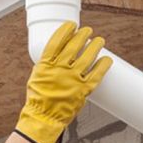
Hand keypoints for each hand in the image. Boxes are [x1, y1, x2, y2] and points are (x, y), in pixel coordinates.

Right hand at [14, 21, 112, 142]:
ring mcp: (72, 79)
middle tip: (88, 30)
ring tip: (99, 40)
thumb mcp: (36, 77)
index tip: (72, 25)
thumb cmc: (38, 98)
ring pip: (88, 57)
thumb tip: (56, 54)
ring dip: (95, 46)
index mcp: (46, 65)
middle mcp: (60, 69)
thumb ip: (47, 65)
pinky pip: (96, 75)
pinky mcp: (83, 90)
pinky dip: (103, 66)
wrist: (44, 117)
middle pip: (74, 46)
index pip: (57, 41)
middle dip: (82, 35)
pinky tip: (106, 59)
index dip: (66, 30)